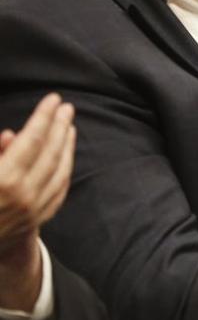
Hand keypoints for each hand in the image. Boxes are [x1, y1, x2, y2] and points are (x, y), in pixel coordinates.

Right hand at [0, 93, 75, 311]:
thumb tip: (10, 135)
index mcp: (4, 179)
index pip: (31, 140)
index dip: (43, 117)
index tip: (53, 99)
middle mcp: (23, 195)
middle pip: (51, 153)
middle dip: (60, 126)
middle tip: (67, 107)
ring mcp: (33, 209)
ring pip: (60, 171)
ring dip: (67, 146)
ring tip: (68, 127)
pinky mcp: (37, 220)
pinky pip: (59, 190)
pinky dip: (65, 170)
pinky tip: (66, 157)